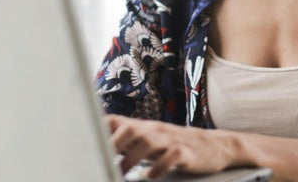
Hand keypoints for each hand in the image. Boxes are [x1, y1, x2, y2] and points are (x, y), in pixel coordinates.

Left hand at [105, 114, 237, 178]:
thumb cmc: (175, 145)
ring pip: (149, 141)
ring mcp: (172, 140)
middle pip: (130, 129)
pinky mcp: (187, 152)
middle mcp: (155, 130)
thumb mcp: (150, 141)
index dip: (98, 130)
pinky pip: (172, 156)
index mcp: (143, 128)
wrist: (215, 146)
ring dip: (132, 157)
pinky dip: (160, 166)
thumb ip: (126, 142)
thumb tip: (97, 149)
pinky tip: (151, 176)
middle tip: (102, 160)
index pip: (116, 121)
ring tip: (122, 172)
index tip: (83, 144)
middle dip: (114, 144)